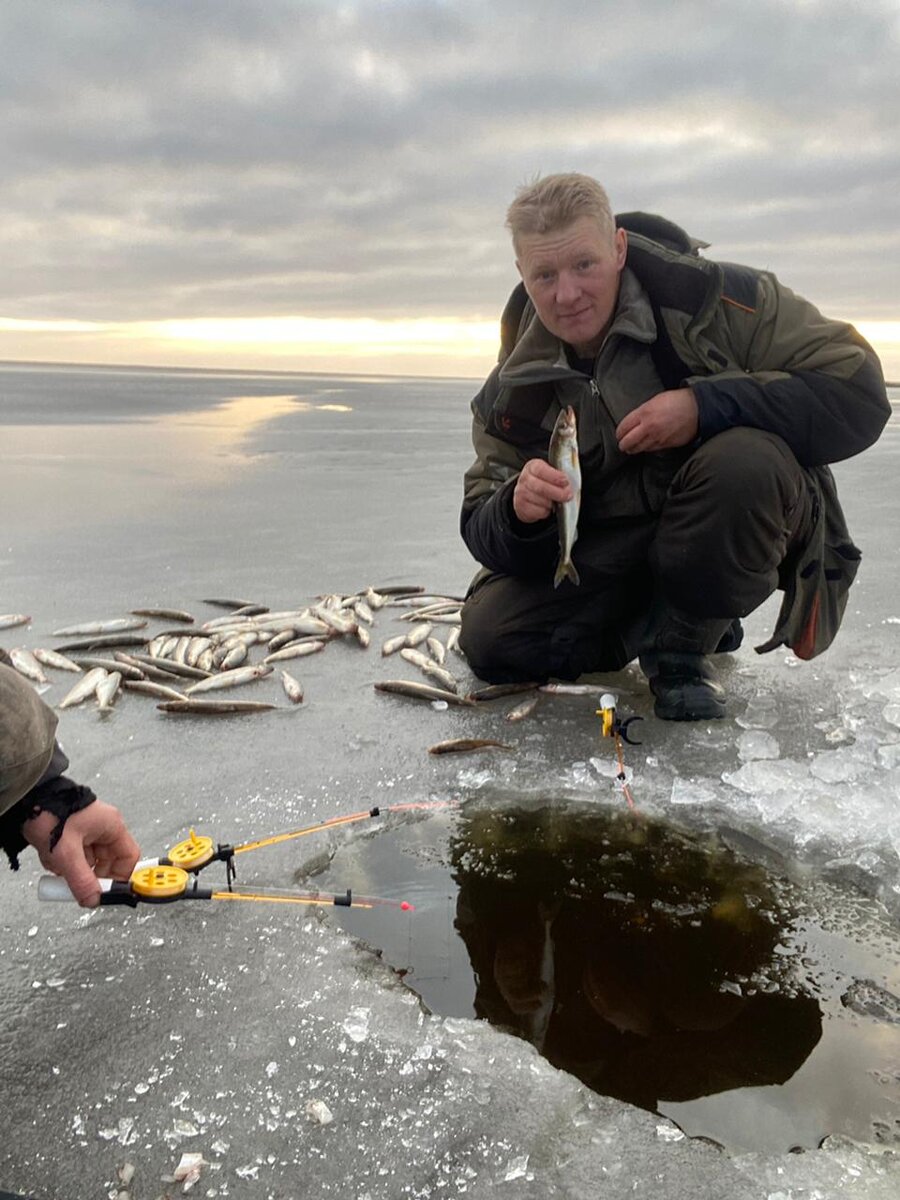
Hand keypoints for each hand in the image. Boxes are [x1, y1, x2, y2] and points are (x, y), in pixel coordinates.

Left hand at [22, 801, 139, 906]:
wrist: (28, 801)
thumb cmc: (51, 814)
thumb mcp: (67, 853)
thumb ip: (82, 880)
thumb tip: (93, 900)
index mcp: (111, 826)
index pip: (128, 857)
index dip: (119, 877)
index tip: (105, 891)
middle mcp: (103, 828)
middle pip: (106, 863)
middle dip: (89, 875)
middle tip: (76, 884)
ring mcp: (88, 831)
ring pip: (87, 862)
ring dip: (72, 869)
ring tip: (56, 862)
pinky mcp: (74, 834)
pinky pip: (74, 857)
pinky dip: (62, 862)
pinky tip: (51, 857)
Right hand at [513, 458, 572, 522]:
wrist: (526, 494)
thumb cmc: (542, 482)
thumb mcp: (549, 473)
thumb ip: (559, 475)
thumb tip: (572, 481)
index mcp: (533, 467)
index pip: (541, 470)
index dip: (554, 476)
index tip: (565, 481)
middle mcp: (525, 479)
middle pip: (541, 487)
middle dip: (557, 492)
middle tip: (568, 495)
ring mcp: (521, 494)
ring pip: (541, 501)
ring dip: (552, 503)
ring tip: (556, 501)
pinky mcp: (521, 507)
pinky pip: (538, 511)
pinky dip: (546, 511)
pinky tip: (547, 507)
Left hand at [616, 388, 698, 453]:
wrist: (696, 409)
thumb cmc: (677, 401)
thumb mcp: (654, 401)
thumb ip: (642, 412)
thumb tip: (633, 422)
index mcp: (644, 413)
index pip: (623, 428)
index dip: (619, 433)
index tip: (619, 434)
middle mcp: (648, 427)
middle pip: (627, 442)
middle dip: (623, 444)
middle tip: (622, 444)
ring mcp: (657, 437)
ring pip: (638, 448)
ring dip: (633, 449)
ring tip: (631, 448)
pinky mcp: (666, 444)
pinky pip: (651, 450)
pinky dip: (646, 449)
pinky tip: (645, 447)